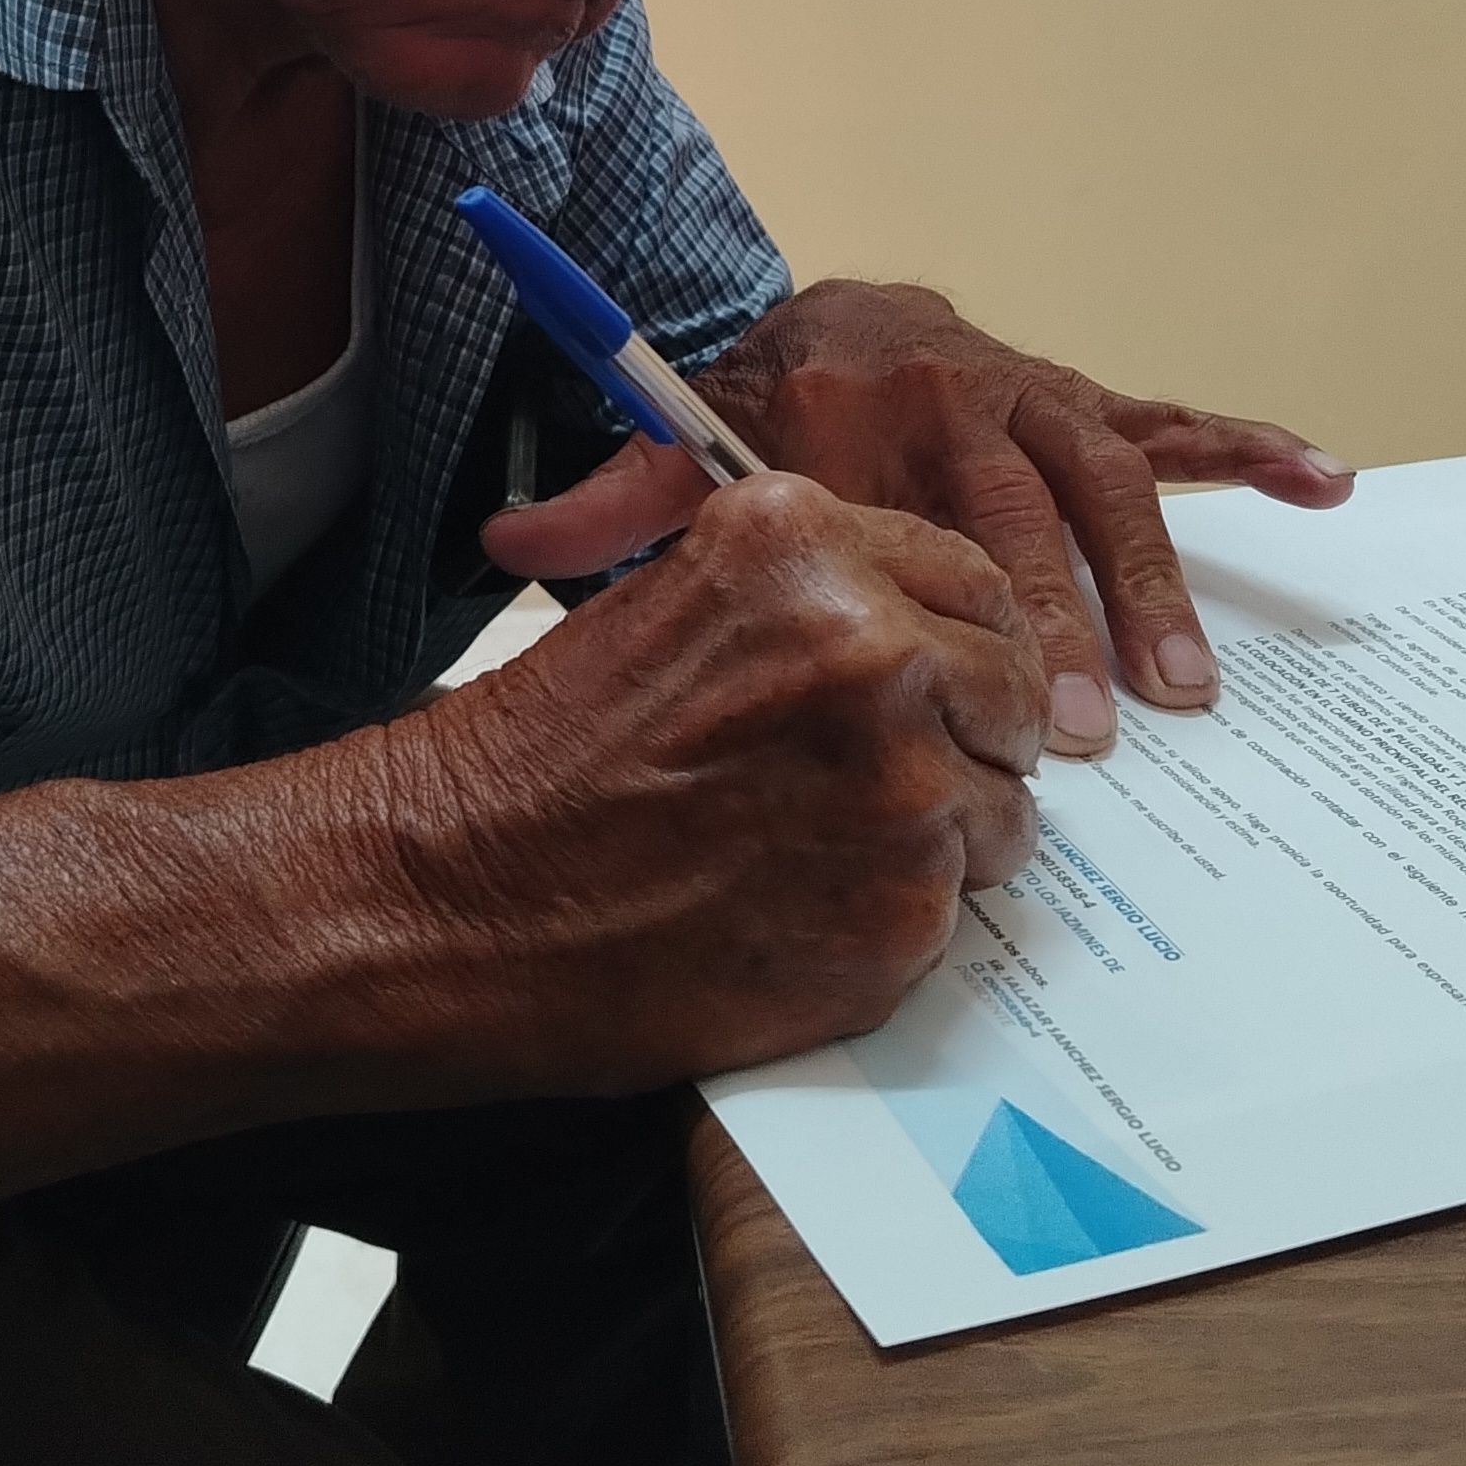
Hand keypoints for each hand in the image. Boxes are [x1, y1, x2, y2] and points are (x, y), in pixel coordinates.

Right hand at [404, 458, 1045, 1088]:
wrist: (456, 896)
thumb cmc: (538, 756)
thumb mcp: (670, 600)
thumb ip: (807, 593)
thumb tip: (917, 619)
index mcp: (807, 545)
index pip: (971, 580)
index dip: (954, 642)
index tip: (935, 682)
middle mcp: (875, 646)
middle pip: (1009, 689)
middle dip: (966, 736)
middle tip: (883, 779)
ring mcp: (902, 783)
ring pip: (1001, 811)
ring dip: (938, 836)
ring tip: (819, 854)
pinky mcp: (905, 910)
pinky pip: (958, 910)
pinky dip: (896, 920)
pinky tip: (800, 914)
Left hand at [529, 281, 1349, 754]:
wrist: (822, 323)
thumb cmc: (756, 417)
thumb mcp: (683, 460)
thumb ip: (610, 514)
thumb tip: (504, 554)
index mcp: (869, 415)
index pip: (934, 520)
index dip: (978, 606)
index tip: (1008, 700)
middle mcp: (968, 394)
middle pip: (1035, 510)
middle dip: (1071, 620)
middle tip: (1101, 727)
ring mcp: (1039, 397)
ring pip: (1110, 484)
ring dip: (1155, 583)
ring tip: (1187, 684)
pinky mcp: (1090, 405)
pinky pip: (1176, 425)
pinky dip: (1251, 448)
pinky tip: (1323, 481)